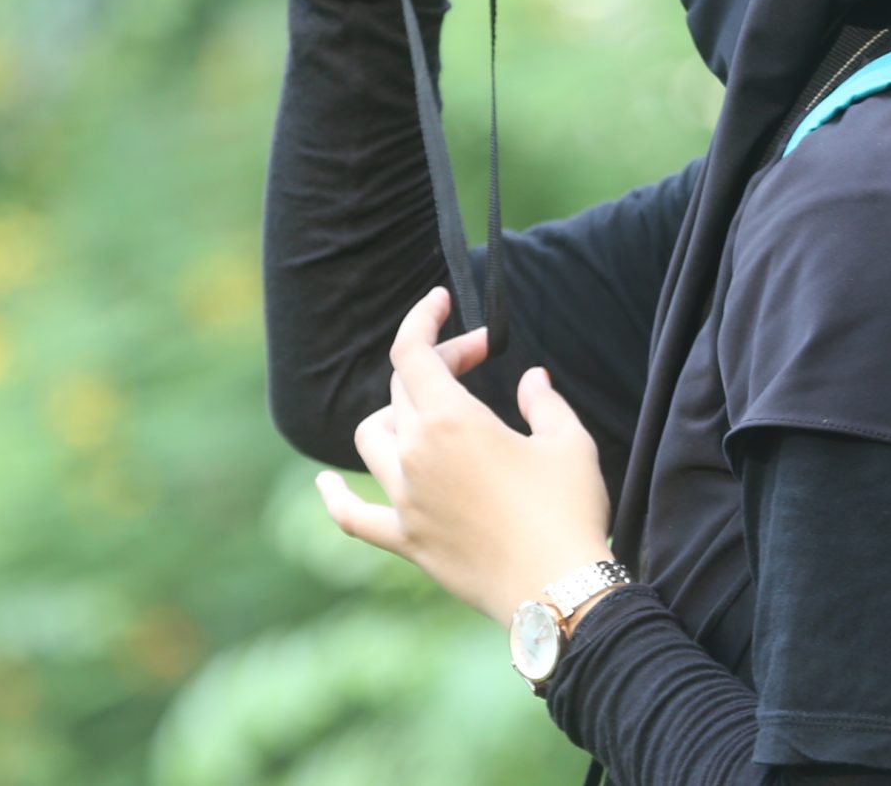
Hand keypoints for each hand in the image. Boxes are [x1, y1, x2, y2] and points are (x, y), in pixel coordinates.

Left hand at [316, 286, 611, 628]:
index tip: (442, 301)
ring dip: (395, 412)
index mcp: (452, 420)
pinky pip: (353, 515)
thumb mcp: (568, 441)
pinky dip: (334, 498)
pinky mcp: (405, 540)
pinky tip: (322, 487)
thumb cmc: (568, 510)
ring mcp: (404, 500)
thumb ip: (543, 401)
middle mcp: (416, 454)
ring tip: (428, 409)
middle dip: (437, 363)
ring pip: (372, 438)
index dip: (424, 319)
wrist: (557, 589)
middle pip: (402, 389)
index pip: (413, 352)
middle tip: (478, 360)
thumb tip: (531, 379)